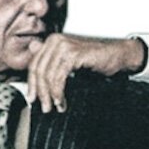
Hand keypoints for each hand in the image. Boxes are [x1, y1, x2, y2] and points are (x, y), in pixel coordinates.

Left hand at [26, 34, 144, 113]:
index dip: (31, 84)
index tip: (32, 99)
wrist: (116, 55)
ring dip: (50, 95)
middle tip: (44, 107)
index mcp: (52, 42)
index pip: (34, 64)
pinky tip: (61, 101)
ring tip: (55, 106)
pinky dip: (58, 92)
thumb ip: (51, 66)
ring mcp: (64, 46)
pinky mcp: (73, 54)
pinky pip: (58, 77)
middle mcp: (56, 41)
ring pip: (47, 75)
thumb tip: (35, 69)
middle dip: (40, 92)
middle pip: (38, 70)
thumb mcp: (69, 66)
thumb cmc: (95, 60)